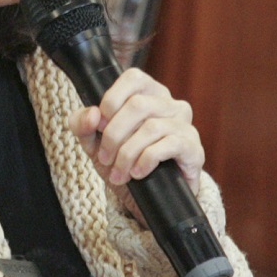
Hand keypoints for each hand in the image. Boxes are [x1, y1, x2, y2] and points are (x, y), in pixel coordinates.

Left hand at [68, 69, 203, 211]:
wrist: (148, 198)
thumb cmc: (123, 161)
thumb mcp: (94, 143)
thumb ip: (83, 125)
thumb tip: (92, 114)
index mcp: (148, 94)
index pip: (133, 78)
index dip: (112, 99)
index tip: (99, 126)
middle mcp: (170, 104)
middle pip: (138, 105)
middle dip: (114, 135)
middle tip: (104, 158)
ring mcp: (184, 124)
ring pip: (151, 127)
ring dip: (127, 153)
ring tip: (118, 173)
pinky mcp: (193, 147)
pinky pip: (169, 145)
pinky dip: (147, 160)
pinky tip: (138, 173)